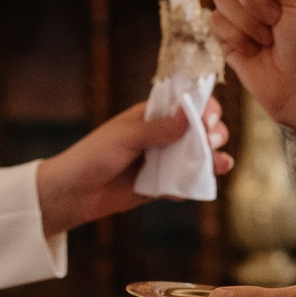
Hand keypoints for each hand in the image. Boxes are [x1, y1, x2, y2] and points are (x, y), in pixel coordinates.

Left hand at [34, 95, 232, 235]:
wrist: (75, 193)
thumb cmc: (94, 155)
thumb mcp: (126, 137)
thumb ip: (158, 129)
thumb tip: (190, 114)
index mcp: (151, 115)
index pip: (186, 104)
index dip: (203, 108)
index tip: (208, 119)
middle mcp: (161, 135)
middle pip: (200, 129)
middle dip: (214, 132)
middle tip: (212, 141)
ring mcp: (163, 160)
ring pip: (198, 156)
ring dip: (214, 158)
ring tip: (220, 164)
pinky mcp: (161, 185)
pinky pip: (186, 183)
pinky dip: (196, 184)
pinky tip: (199, 185)